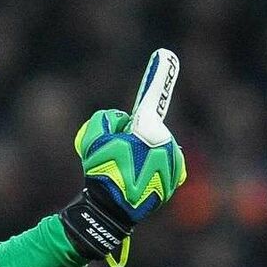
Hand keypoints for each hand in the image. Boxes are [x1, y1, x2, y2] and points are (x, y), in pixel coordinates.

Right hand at [60, 49, 185, 265]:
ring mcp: (174, 164)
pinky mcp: (174, 180)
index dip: (158, 76)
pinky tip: (134, 180)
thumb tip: (120, 120)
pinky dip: (148, 168)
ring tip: (122, 172)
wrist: (112, 213)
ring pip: (153, 146)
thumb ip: (103, 119)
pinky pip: (160, 163)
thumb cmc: (101, 177)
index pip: (151, 101)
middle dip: (131, 138)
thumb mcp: (91, 142)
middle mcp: (168, 146)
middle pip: (146, 129)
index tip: (165, 53)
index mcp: (150, 133)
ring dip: (139, 154)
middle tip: (114, 158)